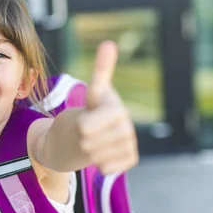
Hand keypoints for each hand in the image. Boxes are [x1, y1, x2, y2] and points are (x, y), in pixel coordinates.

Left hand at [77, 41, 138, 174]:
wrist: (92, 136)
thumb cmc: (90, 111)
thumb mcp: (91, 93)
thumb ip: (101, 71)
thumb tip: (109, 44)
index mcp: (116, 108)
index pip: (88, 125)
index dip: (83, 126)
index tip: (83, 124)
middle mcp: (127, 126)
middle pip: (88, 142)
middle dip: (82, 138)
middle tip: (86, 132)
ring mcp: (130, 143)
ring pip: (95, 156)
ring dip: (89, 151)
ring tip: (93, 140)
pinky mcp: (131, 159)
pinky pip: (106, 168)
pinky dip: (99, 164)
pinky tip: (102, 153)